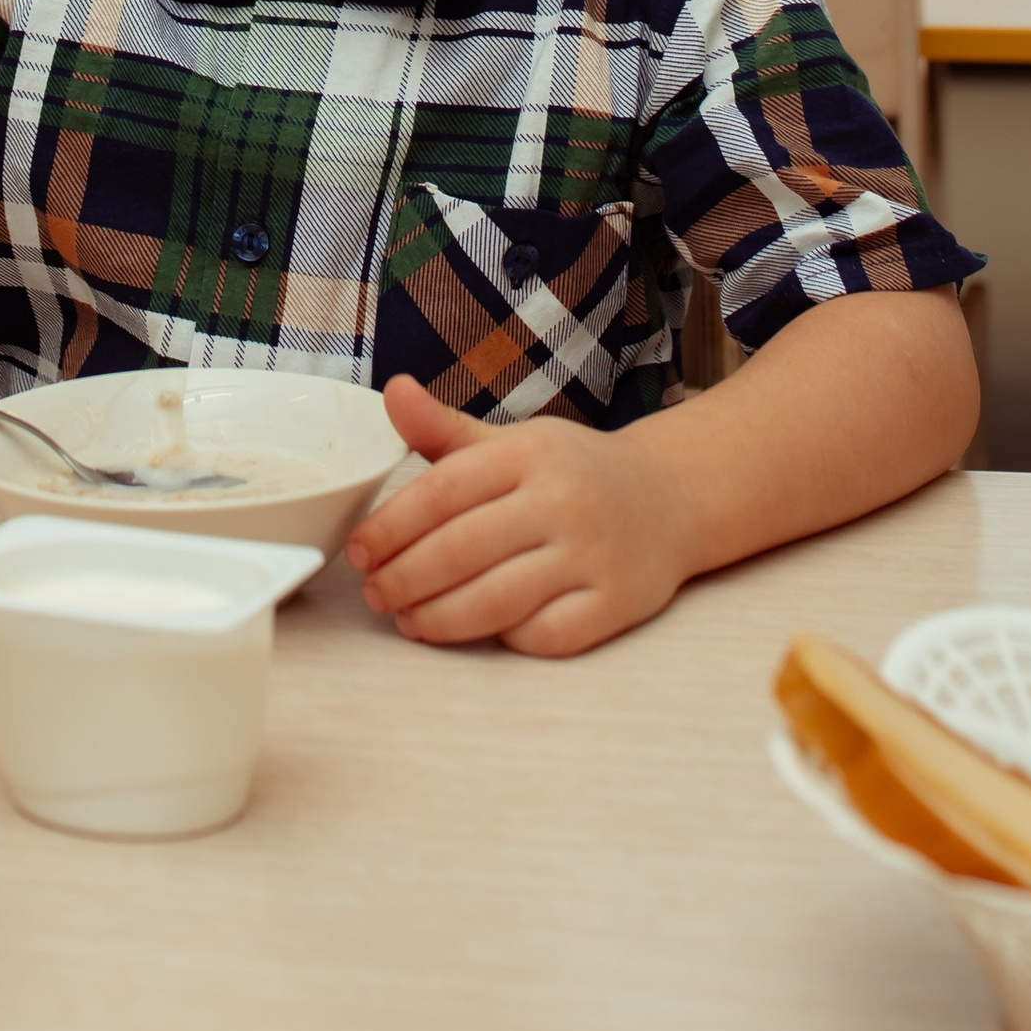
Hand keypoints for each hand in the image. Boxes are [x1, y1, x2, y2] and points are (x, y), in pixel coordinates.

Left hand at [341, 374, 696, 657]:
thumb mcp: (512, 442)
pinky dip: (504, 638)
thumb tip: (392, 391)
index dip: (391, 526)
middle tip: (374, 594)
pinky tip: (476, 632)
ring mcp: (594, 554)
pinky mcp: (617, 603)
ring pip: (498, 600)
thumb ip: (445, 429)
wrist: (671, 498)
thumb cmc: (573, 472)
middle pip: (462, 549)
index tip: (358, 550)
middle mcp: (563, 500)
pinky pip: (545, 635)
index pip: (442, 490)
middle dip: (405, 578)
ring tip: (407, 620)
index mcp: (530, 452)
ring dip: (440, 618)